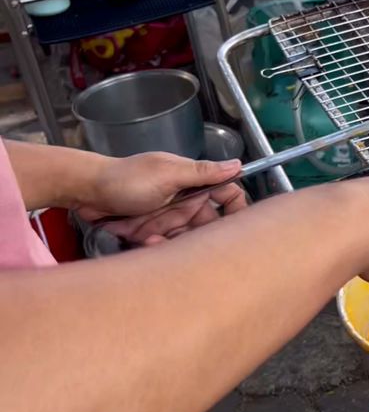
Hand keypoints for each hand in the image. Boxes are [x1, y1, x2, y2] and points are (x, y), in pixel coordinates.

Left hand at [76, 153, 249, 244]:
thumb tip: (237, 165)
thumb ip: (203, 172)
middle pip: (210, 225)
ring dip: (176, 243)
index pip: (228, 195)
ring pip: (188, 239)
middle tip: (191, 240)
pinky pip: (166, 246)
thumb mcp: (167, 173)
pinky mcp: (154, 231)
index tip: (239, 227)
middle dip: (203, 237)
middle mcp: (186, 201)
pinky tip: (146, 240)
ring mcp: (169, 217)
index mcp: (193, 183)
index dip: (238, 209)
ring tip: (157, 238)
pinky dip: (158, 246)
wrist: (85, 190)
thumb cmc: (124, 178)